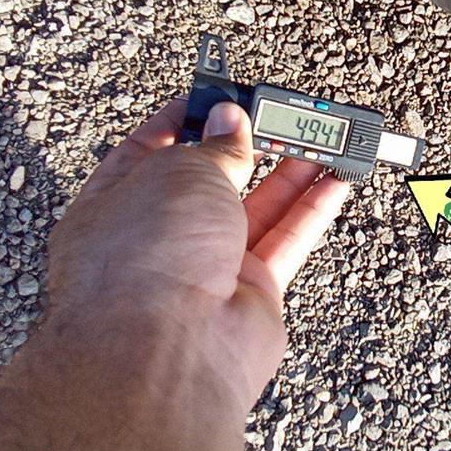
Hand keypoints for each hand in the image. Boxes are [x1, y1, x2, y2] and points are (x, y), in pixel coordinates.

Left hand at [47, 99, 350, 409]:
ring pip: (255, 209)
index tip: (224, 98)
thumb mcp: (180, 173)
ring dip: (290, 173)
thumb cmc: (145, 258)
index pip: (152, 147)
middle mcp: (159, 236)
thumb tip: (232, 123)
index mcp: (117, 201)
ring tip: (323, 140)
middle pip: (213, 180)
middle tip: (285, 118)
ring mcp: (204, 268)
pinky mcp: (249, 295)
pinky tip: (333, 182)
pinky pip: (285, 243)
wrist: (166, 352)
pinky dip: (311, 211)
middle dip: (250, 146)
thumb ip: (216, 146)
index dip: (190, 118)